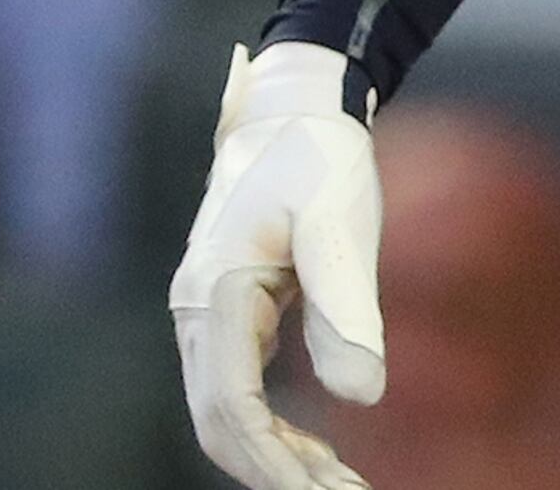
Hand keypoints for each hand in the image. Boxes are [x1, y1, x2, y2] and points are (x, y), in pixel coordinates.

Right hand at [169, 42, 384, 489]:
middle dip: (276, 472)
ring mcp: (208, 315)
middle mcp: (197, 312)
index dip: (272, 461)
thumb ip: (347, 306)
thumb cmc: (320, 156)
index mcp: (214, 294)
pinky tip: (317, 451)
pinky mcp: (231, 314)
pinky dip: (274, 428)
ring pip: (227, 412)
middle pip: (220, 422)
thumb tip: (362, 398)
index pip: (230, 406)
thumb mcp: (342, 221)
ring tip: (340, 485)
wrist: (296, 108)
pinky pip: (239, 390)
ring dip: (276, 457)